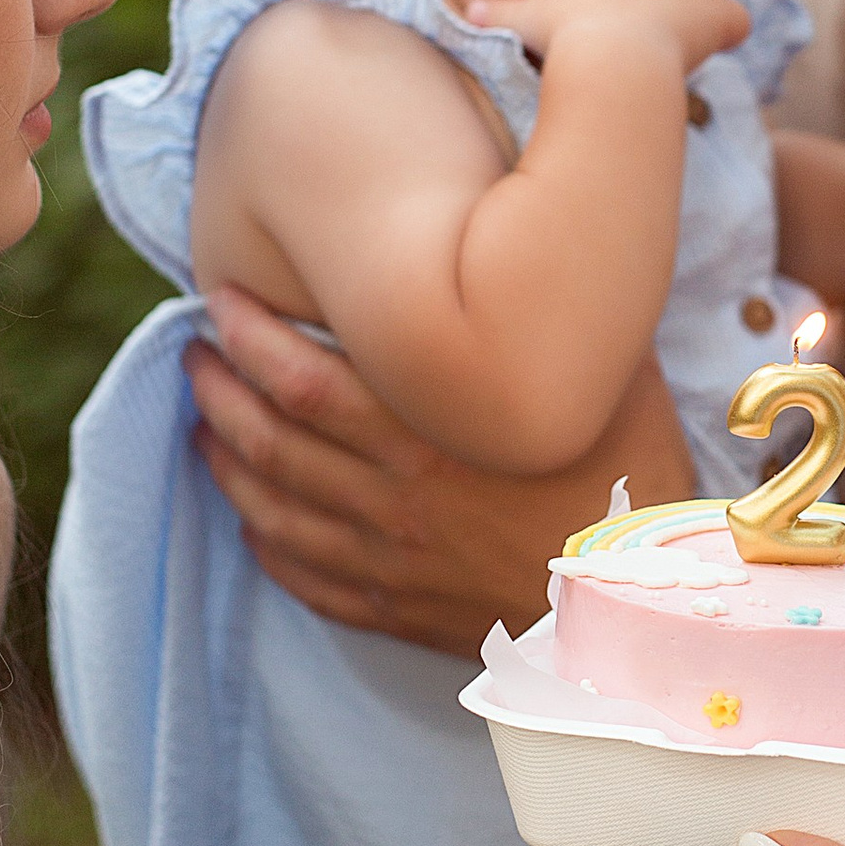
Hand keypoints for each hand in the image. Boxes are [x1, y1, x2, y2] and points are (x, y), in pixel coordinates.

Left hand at [186, 285, 696, 651]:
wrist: (647, 608)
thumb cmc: (633, 482)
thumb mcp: (607, 375)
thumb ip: (553, 317)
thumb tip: (532, 236)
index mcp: (430, 436)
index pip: (299, 379)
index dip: (248, 335)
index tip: (224, 300)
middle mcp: (392, 499)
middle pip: (269, 440)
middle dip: (218, 390)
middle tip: (197, 353)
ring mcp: (388, 561)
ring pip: (272, 508)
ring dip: (224, 460)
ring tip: (203, 423)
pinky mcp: (398, 609)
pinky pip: (306, 577)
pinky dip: (266, 543)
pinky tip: (251, 518)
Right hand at [471, 0, 752, 80]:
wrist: (606, 56)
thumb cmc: (560, 37)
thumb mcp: (521, 21)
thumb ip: (499, 13)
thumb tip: (471, 13)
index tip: (617, 24)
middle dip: (665, 2)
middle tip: (645, 41)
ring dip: (698, 16)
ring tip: (676, 49)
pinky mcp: (717, 9)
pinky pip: (736, 21)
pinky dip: (728, 36)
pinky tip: (710, 55)